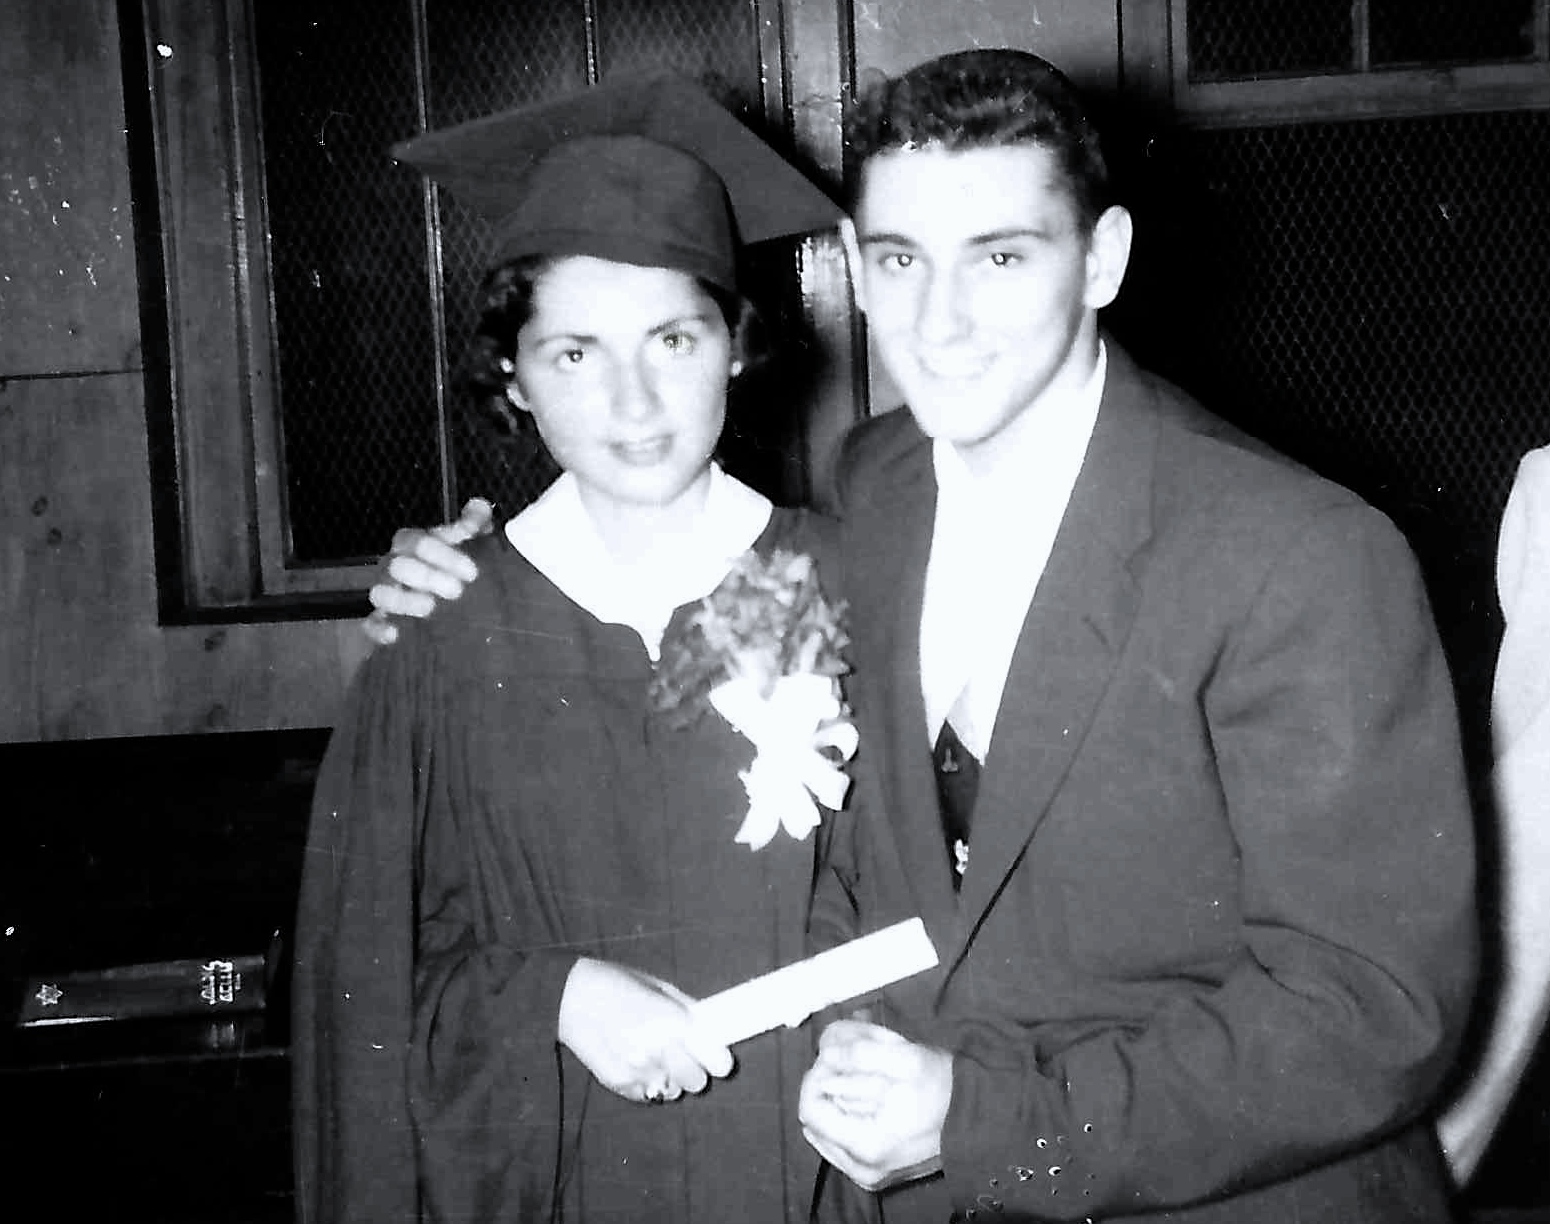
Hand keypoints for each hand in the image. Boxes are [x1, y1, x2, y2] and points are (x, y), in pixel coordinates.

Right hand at [363, 498, 493, 645]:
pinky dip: (378, 628)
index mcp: (413, 543)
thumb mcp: (467, 541)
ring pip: (381, 593)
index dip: (444, 555)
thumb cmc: (454, 564)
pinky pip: (370, 624)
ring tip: (429, 608)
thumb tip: (479, 505)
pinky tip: (394, 633)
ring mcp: (385, 592)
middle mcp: (395, 565)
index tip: (471, 572)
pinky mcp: (381, 620)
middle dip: (427, 576)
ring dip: (403, 600)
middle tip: (457, 591)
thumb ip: (474, 523)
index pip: (420, 542)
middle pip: (400, 566)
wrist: (445, 600)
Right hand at [558, 958, 734, 1102]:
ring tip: (654, 1056)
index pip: (717, 1060)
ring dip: (670, 1078)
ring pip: (673, 1091)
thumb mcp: (660, 988)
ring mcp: (638, 1071)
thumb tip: (712, 1027)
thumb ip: (688, 1011)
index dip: (720, 1059)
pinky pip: (648, 1095)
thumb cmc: (618, 984)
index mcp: (674, 1022)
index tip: (718, 1057)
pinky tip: (635, 1062)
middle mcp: (659, 1051)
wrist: (569, 996)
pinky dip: (647, 1084)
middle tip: (684, 1055)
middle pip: (698, 1082)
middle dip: (695, 1070)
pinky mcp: (620, 1085)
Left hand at [799, 1019, 951, 1190]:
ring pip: (827, 1125)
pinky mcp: (873, 1169)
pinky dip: (848, 1111)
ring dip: (839, 1093)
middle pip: (819, 1114)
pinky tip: (870, 1092)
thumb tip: (824, 1054)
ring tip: (870, 1073)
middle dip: (832, 1078)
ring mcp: (865, 1172)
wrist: (978, 1118)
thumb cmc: (943, 1087)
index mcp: (866, 1145)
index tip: (836, 1054)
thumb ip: (858, 1053)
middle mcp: (859, 1168)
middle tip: (857, 1057)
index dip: (817, 1074)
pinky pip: (840, 1137)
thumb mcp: (904, 1058)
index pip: (810, 1108)